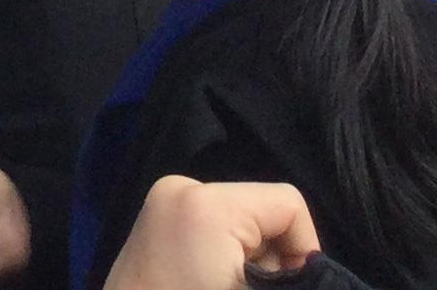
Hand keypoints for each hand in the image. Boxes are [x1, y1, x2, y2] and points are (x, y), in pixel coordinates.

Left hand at [104, 178, 319, 289]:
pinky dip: (225, 261)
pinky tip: (209, 287)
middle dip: (273, 262)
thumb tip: (314, 275)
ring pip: (240, 227)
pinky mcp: (154, 223)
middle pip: (262, 214)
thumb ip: (293, 281)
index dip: (304, 253)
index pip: (288, 204)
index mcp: (207, 203)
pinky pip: (212, 231)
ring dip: (250, 265)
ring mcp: (162, 203)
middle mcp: (181, 188)